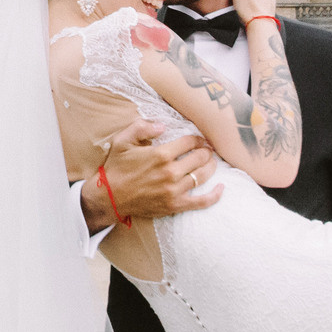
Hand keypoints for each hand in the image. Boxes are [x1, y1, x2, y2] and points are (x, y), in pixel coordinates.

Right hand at [83, 122, 220, 227]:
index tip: (198, 139)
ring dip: (211, 166)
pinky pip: (202, 202)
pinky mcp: (175, 205)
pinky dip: (215, 196)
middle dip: (206, 151)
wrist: (109, 197)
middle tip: (206, 149)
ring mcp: (175, 190)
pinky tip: (222, 188)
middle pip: (200, 157)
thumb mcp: (122, 141)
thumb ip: (142, 127)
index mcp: (160, 154)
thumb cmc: (116, 168)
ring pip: (203, 175)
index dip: (197, 138)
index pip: (189, 142)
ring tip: (211, 162)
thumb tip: (162, 125)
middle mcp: (170, 172)